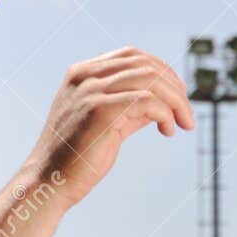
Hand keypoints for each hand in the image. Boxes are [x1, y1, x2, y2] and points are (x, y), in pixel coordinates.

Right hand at [29, 47, 193, 209]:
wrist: (50, 181)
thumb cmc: (77, 156)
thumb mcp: (105, 121)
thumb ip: (130, 106)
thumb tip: (164, 101)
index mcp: (81, 74)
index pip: (131, 55)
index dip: (161, 69)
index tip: (179, 93)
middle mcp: (85, 77)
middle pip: (145, 64)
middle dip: (174, 85)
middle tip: (186, 112)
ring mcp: (91, 91)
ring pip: (150, 79)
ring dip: (176, 101)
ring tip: (184, 122)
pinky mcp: (100, 111)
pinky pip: (147, 101)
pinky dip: (166, 114)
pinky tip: (167, 130)